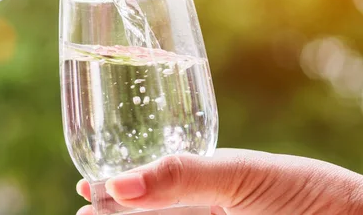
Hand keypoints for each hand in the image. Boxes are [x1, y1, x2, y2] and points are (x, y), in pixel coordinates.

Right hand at [76, 148, 362, 214]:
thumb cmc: (305, 193)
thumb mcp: (237, 175)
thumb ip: (179, 176)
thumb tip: (120, 183)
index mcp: (208, 182)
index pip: (153, 184)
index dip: (118, 185)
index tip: (84, 185)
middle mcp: (205, 209)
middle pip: (148, 211)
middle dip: (112, 210)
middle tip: (81, 210)